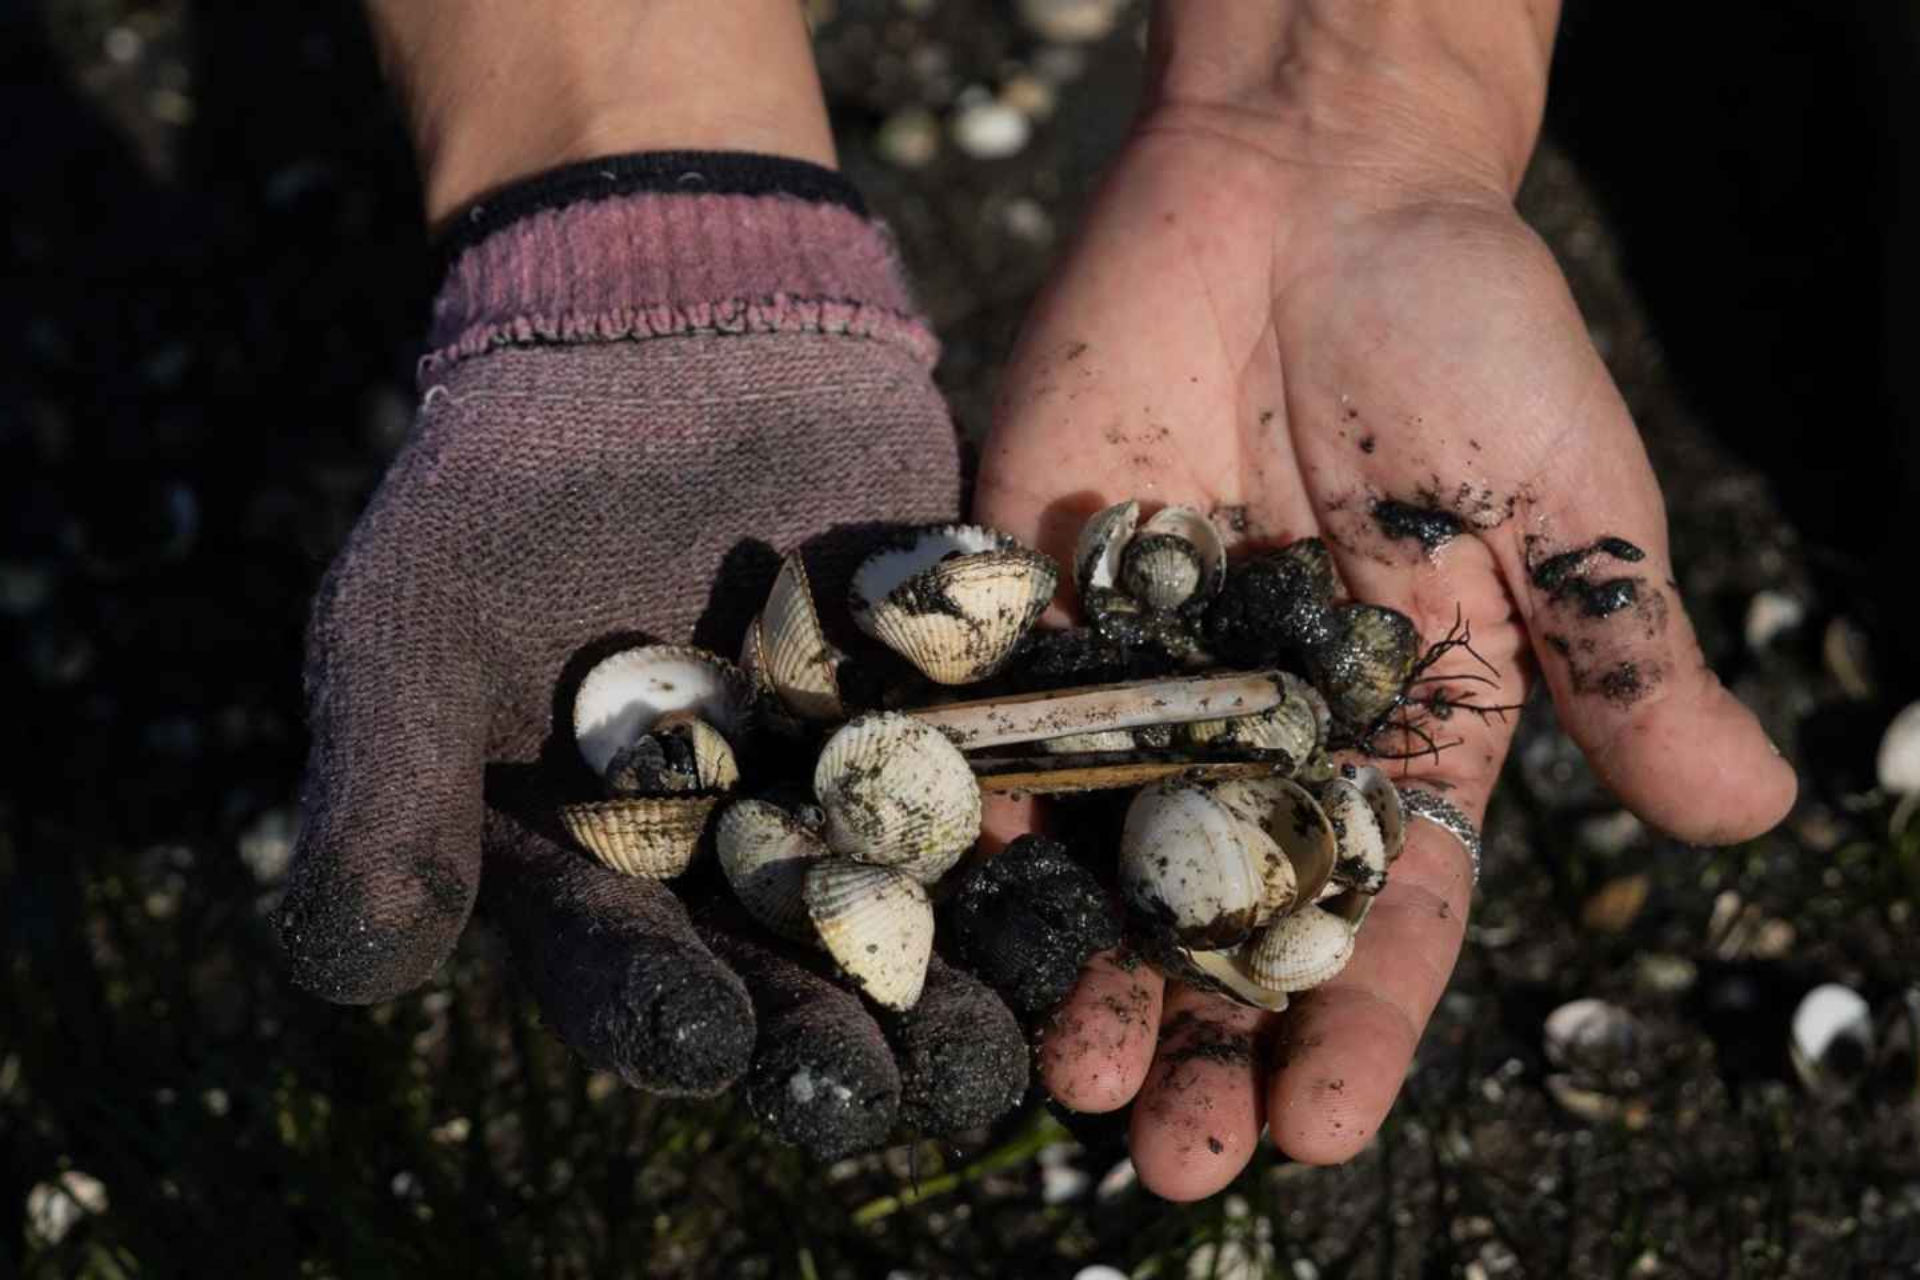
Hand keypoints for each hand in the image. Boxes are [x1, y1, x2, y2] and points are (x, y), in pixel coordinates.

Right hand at [274, 178, 1027, 1157]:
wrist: (661, 340)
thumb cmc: (501, 494)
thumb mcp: (409, 630)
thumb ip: (385, 797)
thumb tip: (363, 967)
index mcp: (596, 875)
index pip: (624, 973)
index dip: (661, 1014)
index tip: (705, 1040)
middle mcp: (731, 862)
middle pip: (784, 977)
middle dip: (833, 1040)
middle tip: (889, 1087)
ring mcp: (850, 794)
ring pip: (907, 917)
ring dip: (954, 985)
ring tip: (1001, 1039)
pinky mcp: (950, 718)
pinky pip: (1000, 791)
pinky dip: (1034, 840)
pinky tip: (1074, 892)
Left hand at [976, 35, 1795, 1196]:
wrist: (1309, 183)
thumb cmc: (1466, 332)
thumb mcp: (1565, 501)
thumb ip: (1622, 653)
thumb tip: (1755, 811)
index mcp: (1406, 724)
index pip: (1385, 905)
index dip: (1356, 1022)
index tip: (1325, 1134)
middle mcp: (1266, 724)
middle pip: (1230, 911)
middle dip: (1203, 1035)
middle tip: (1167, 1158)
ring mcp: (1148, 665)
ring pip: (1109, 848)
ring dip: (1084, 964)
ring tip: (1063, 1078)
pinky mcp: (1045, 591)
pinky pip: (1004, 716)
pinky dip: (980, 807)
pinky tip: (959, 904)